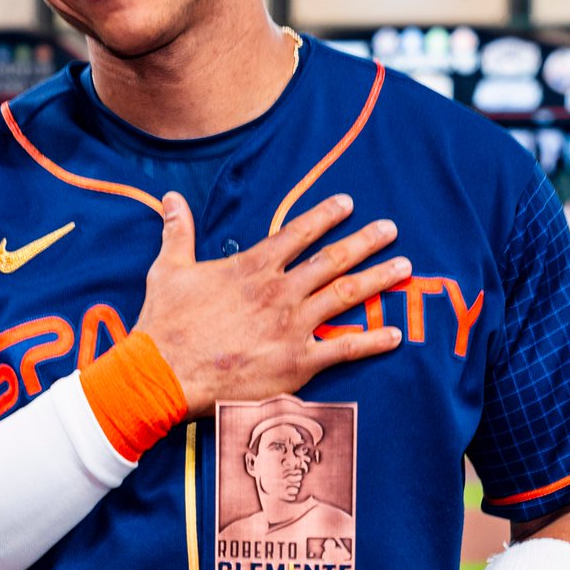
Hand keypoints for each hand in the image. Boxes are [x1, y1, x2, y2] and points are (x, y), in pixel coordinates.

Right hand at [135, 192, 409, 416]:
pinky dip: (372, 341)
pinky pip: (344, 348)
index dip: (325, 215)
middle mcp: (280, 291)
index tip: (348, 203)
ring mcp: (292, 326)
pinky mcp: (297, 362)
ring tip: (404, 267)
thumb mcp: (169, 269)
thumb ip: (177, 231)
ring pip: (346, 296)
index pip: (298, 232)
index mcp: (252, 267)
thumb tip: (171, 197)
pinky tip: (395, 335)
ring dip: (378, 279)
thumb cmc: (165, 323)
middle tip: (391, 229)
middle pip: (333, 259)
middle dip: (366, 241)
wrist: (165, 372)